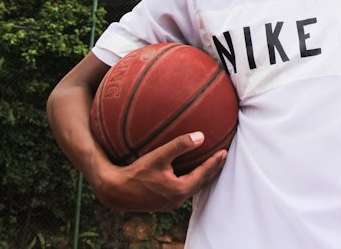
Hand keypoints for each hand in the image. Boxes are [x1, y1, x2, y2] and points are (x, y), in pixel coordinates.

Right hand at [91, 132, 227, 211]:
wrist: (116, 192)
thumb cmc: (135, 173)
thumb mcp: (158, 156)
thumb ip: (179, 145)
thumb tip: (201, 136)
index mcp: (179, 190)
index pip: (203, 174)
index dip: (214, 162)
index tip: (224, 152)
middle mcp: (178, 199)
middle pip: (201, 183)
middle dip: (213, 170)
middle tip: (223, 157)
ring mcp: (171, 203)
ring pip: (193, 188)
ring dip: (202, 176)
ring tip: (210, 164)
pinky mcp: (164, 203)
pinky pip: (184, 190)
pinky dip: (191, 180)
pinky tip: (189, 172)